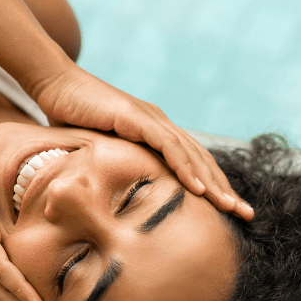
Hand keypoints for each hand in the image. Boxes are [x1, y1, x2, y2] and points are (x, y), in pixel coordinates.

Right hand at [34, 68, 253, 220]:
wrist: (55, 85)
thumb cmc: (72, 119)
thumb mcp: (99, 151)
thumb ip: (115, 167)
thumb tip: (115, 201)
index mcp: (156, 133)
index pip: (193, 163)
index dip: (214, 187)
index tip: (231, 212)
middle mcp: (160, 125)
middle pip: (201, 160)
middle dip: (224, 189)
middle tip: (246, 214)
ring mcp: (150, 119)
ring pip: (190, 155)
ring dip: (211, 183)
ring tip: (228, 207)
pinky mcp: (136, 117)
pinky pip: (166, 145)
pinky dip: (184, 167)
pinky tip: (197, 188)